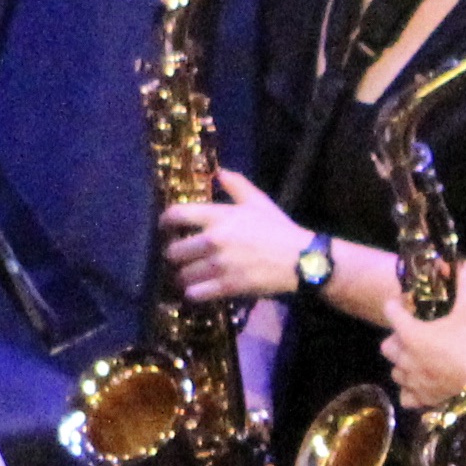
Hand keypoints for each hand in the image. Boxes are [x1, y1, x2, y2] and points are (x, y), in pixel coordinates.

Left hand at [166, 171, 317, 306]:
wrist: (300, 260)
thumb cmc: (278, 228)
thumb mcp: (258, 202)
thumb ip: (236, 185)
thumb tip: (218, 172)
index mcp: (219, 216)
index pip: (177, 215)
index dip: (165, 222)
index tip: (165, 227)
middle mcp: (213, 240)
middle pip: (174, 251)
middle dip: (174, 254)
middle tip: (180, 257)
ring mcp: (219, 266)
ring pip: (182, 274)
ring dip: (183, 275)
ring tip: (188, 275)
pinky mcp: (226, 287)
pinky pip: (195, 293)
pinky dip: (193, 292)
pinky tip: (197, 290)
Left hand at [383, 300, 465, 413]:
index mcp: (410, 333)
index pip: (390, 312)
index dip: (398, 305)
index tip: (408, 304)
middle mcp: (404, 357)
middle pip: (386, 345)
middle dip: (396, 338)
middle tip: (414, 334)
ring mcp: (411, 381)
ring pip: (395, 370)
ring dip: (402, 363)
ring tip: (419, 359)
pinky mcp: (421, 399)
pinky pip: (406, 395)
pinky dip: (410, 389)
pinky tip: (422, 383)